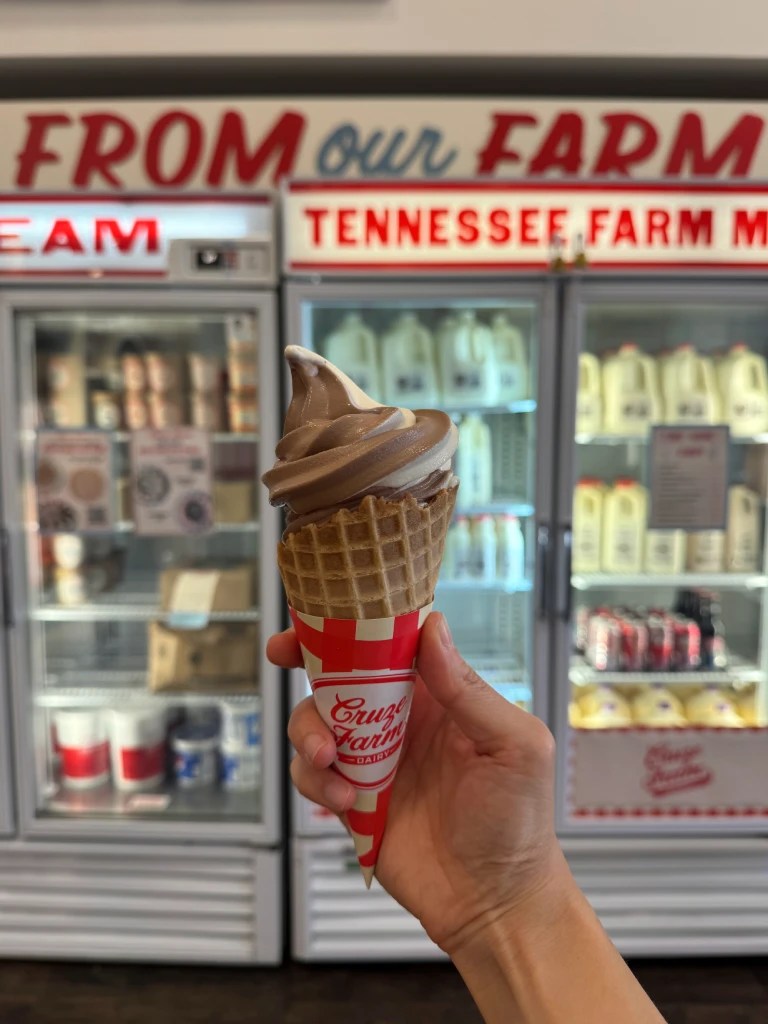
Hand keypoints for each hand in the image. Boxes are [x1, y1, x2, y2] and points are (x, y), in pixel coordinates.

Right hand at [269, 611, 566, 955]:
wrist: (495, 902)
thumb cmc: (519, 821)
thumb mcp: (513, 745)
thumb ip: (469, 689)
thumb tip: (432, 628)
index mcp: (440, 696)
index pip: (393, 644)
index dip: (358, 624)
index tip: (326, 611)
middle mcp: (401, 721)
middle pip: (341, 675)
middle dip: (308, 661)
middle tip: (284, 653)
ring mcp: (373, 760)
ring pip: (316, 722)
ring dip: (310, 730)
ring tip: (329, 758)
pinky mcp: (352, 800)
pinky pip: (312, 776)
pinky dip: (317, 782)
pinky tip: (346, 800)